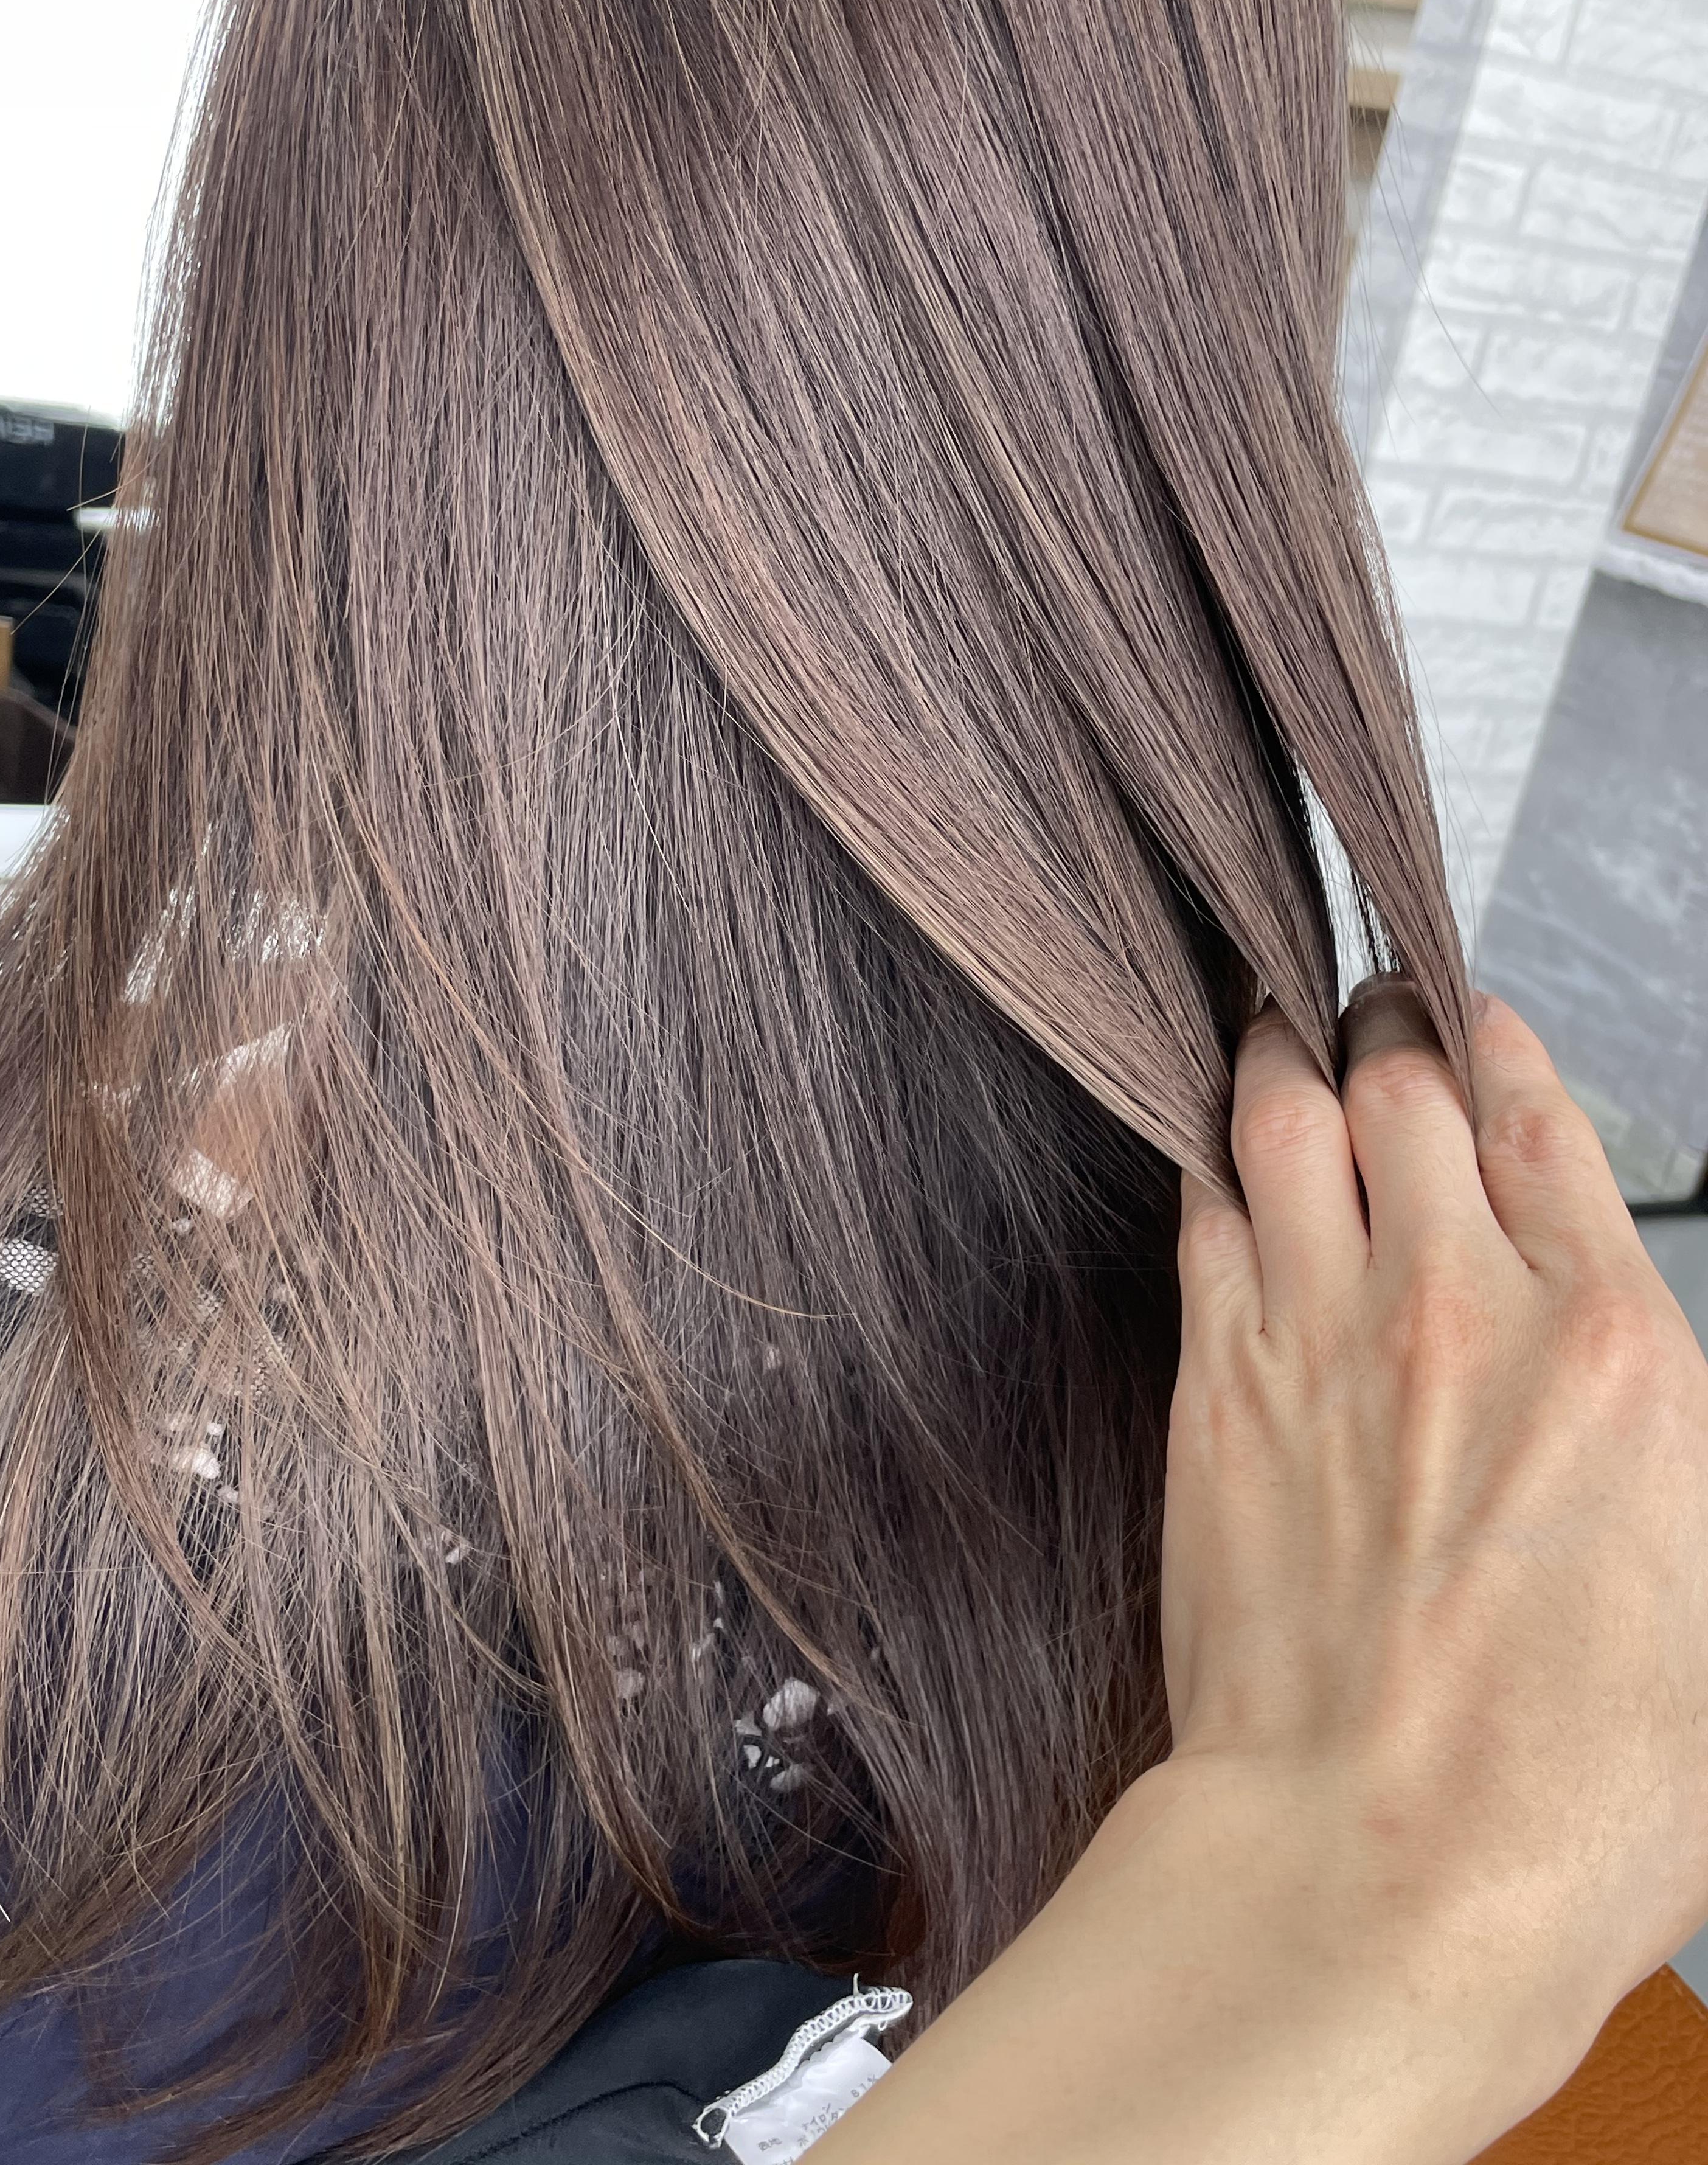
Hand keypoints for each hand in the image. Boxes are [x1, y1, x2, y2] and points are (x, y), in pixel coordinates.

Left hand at [1169, 983, 1707, 2068]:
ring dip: (1282, 1045)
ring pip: (1286, 1114)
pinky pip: (1205, 1211)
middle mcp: (1463, 1304)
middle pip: (1407, 1084)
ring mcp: (1323, 1332)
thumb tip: (1622, 1368)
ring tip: (1274, 1013)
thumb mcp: (1707, 1600)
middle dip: (1387, 1018)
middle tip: (1369, 998)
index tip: (1477, 1020)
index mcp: (1614, 1347)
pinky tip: (1209, 1134)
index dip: (1500, 1046)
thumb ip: (1657, 1435)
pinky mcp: (1217, 1384)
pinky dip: (1209, 1150)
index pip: (1543, 1123)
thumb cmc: (1569, 1785)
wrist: (1382, 1865)